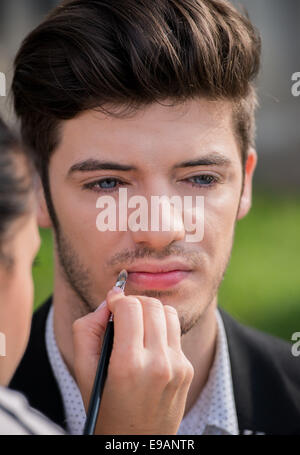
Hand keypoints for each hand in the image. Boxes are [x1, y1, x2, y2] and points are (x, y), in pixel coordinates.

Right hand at [72, 287, 193, 434]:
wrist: (137, 443)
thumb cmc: (105, 407)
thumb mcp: (83, 373)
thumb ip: (86, 331)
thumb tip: (107, 304)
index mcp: (129, 365)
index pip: (130, 307)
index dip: (117, 299)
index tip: (110, 302)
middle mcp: (158, 363)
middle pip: (151, 305)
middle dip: (133, 302)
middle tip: (122, 312)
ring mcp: (177, 366)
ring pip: (168, 313)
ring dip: (150, 311)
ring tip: (137, 324)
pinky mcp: (187, 369)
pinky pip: (175, 332)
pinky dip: (161, 328)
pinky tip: (149, 342)